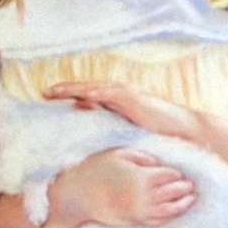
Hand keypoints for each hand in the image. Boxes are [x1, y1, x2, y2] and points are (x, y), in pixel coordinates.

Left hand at [44, 81, 203, 140]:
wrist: (183, 132)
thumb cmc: (159, 136)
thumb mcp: (128, 135)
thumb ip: (111, 132)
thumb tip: (92, 138)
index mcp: (115, 105)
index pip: (87, 99)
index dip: (68, 98)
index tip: (48, 100)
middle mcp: (118, 97)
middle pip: (86, 91)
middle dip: (66, 91)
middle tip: (44, 93)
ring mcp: (126, 96)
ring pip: (95, 89)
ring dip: (76, 89)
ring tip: (57, 91)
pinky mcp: (135, 100)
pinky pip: (113, 94)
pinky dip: (98, 93)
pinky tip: (84, 95)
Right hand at [53, 148, 196, 227]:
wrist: (79, 194)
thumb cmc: (97, 169)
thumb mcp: (119, 154)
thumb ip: (141, 157)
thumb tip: (157, 163)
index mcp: (141, 177)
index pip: (167, 176)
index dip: (176, 174)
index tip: (182, 173)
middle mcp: (143, 196)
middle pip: (171, 193)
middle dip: (183, 189)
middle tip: (193, 186)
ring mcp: (138, 211)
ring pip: (168, 210)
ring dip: (181, 205)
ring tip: (190, 199)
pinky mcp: (133, 220)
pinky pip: (156, 220)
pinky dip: (168, 216)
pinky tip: (174, 211)